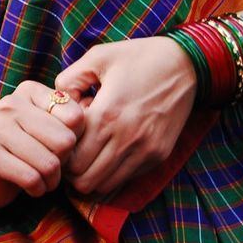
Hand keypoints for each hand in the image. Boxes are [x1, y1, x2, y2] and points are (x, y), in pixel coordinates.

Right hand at [0, 80, 86, 207]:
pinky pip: (31, 178)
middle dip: (64, 161)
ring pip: (49, 163)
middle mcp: (11, 104)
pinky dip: (38, 189)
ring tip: (44, 178)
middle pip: (65, 141)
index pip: (75, 117)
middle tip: (53, 164)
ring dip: (52, 180)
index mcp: (29, 90)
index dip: (75, 138)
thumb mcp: (50, 126)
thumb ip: (71, 121)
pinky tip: (32, 186)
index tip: (61, 144)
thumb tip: (90, 131)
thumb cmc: (29, 146)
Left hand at [53, 37, 196, 197]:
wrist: (187, 64)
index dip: (61, 152)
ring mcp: (144, 151)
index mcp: (106, 115)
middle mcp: (125, 139)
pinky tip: (113, 147)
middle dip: (73, 168)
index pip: (71, 159)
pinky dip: (113, 171)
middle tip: (74, 147)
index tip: (63, 137)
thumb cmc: (138, 57)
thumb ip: (68, 80)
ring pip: (105, 186)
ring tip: (93, 148)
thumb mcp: (98, 57)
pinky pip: (126, 178)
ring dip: (93, 173)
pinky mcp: (158, 156)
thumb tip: (55, 104)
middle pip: (84, 180)